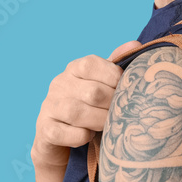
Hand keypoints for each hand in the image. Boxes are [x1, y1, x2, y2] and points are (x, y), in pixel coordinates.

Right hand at [31, 40, 141, 170]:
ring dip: (99, 121)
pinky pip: (64, 133)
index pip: (91, 64)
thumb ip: (115, 66)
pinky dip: (80, 136)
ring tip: (109, 125)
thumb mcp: (100, 83)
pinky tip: (89, 136)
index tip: (125, 89)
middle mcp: (59, 84)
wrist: (58, 136)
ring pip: (76, 112)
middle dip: (112, 105)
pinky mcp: (45, 129)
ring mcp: (50, 106)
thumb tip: (136, 44)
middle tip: (123, 113)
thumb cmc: (86, 105)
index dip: (113, 77)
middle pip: (91, 92)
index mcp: (73, 69)